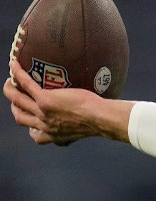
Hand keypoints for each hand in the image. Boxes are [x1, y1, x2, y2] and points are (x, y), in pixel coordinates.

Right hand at [4, 60, 130, 144]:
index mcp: (56, 136)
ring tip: (9, 83)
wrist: (100, 119)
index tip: (34, 123)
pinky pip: (26, 84)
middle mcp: (45, 127)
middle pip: (21, 118)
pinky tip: (15, 64)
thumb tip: (94, 117)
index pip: (37, 136)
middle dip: (15, 108)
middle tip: (16, 98)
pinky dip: (18, 74)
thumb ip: (82, 125)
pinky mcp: (45, 100)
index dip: (31, 129)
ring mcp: (43, 113)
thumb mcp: (88, 128)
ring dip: (10, 91)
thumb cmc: (101, 122)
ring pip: (18, 100)